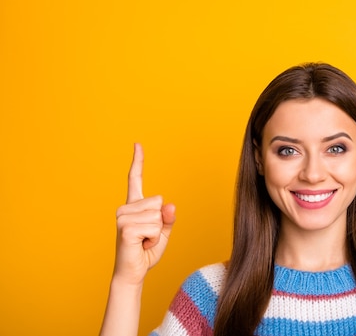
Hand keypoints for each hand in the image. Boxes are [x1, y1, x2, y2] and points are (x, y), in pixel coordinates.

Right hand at [113, 143, 175, 285]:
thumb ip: (167, 218)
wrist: (132, 273)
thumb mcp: (163, 232)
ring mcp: (123, 217)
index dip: (137, 161)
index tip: (137, 144)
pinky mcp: (125, 228)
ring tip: (143, 241)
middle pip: (159, 201)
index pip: (135, 179)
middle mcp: (125, 208)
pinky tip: (141, 244)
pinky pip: (154, 227)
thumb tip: (170, 205)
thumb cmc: (145, 252)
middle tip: (147, 236)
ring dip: (157, 232)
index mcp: (134, 206)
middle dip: (160, 222)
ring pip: (158, 215)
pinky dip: (154, 239)